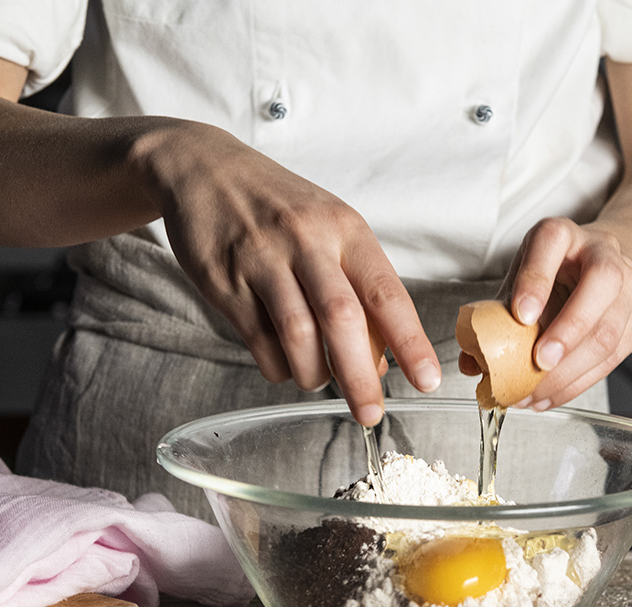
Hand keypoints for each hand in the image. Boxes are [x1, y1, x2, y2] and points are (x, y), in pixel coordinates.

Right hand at [132, 122, 441, 424]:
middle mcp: (306, 241)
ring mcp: (262, 260)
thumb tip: (380, 361)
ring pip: (297, 333)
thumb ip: (357, 287)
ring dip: (314, 373)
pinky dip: (277, 365)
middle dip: (360, 376)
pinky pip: (257, 339)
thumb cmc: (279, 206)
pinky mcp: (224, 280)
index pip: (386, 293)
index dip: (410, 341)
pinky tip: (284, 363)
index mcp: (345, 229)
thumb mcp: (330, 228)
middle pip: (342, 319)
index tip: (427, 380)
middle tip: (370, 413)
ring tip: (319, 382)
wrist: (204, 168)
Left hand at [462, 217, 631, 408]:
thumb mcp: (519, 279)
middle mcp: (603, 254)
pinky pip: (612, 359)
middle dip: (569, 329)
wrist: (599, 267)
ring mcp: (628, 288)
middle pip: (601, 283)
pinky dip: (578, 384)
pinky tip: (550, 396)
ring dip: (570, 370)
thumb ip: (495, 315)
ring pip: (609, 330)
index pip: (552, 245)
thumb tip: (471, 363)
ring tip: (536, 392)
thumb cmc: (553, 273)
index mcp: (563, 235)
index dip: (536, 282)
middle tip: (539, 361)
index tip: (520, 315)